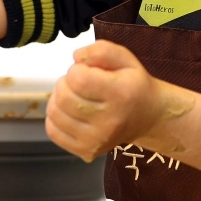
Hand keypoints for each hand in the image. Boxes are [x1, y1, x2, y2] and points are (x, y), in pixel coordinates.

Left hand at [45, 40, 169, 161]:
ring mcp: (96, 140)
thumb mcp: (124, 58)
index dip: (76, 70)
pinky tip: (70, 111)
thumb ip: (101, 50)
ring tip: (76, 96)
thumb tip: (76, 57)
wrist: (148, 117)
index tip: (87, 72)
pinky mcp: (85, 151)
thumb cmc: (133, 85)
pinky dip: (56, 117)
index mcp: (121, 95)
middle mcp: (109, 121)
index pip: (78, 79)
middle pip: (64, 96)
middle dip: (66, 83)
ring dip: (59, 99)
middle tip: (80, 84)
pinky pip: (53, 131)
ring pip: (55, 113)